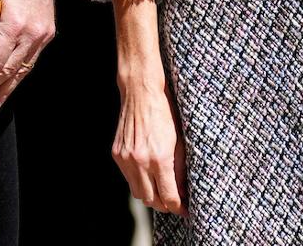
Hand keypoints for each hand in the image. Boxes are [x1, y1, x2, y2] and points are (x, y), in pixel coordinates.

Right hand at [112, 77, 186, 216]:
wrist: (140, 92)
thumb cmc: (165, 113)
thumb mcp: (179, 141)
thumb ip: (180, 170)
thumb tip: (182, 192)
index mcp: (160, 159)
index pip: (169, 198)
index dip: (179, 208)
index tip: (185, 210)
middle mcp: (140, 162)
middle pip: (152, 201)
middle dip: (164, 204)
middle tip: (174, 202)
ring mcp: (126, 159)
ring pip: (138, 193)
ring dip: (150, 195)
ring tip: (160, 189)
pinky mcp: (117, 154)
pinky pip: (128, 178)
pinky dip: (138, 180)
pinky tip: (147, 172)